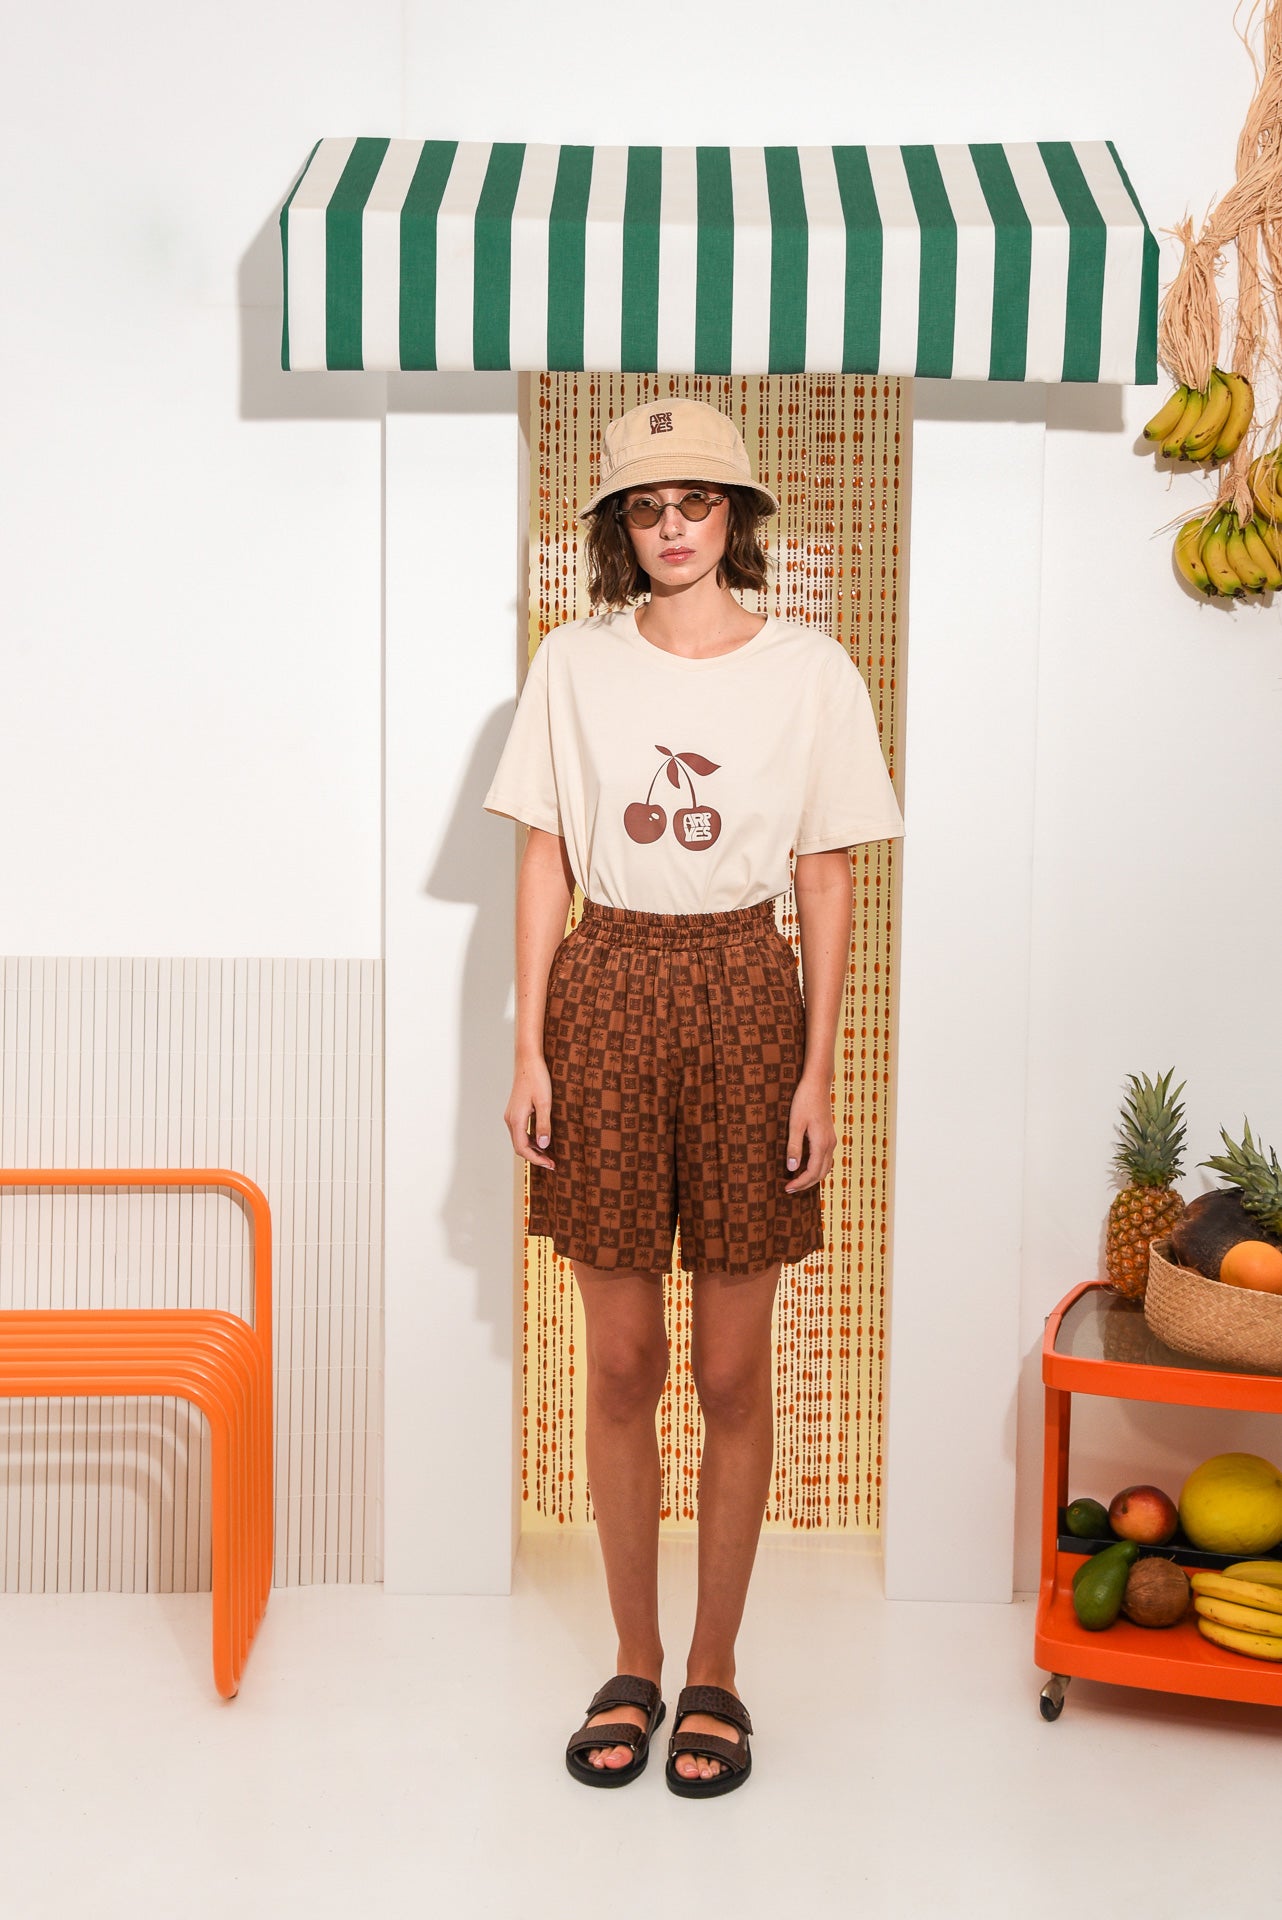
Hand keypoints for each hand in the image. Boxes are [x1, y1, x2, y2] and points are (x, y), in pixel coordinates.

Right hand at [506, 1055, 555, 1169]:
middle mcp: (510, 1119)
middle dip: (535, 1157)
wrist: (528, 1060)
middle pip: (519, 1146)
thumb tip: (544, 1145)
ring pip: (519, 1139)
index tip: (550, 1165)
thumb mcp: (545, 1103)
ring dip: (532, 1149)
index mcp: (516, 1119)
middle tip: (552, 1163)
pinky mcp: (515, 1110)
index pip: (522, 1148)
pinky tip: (542, 1139)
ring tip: (549, 1154)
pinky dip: (530, 1139)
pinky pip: (520, 1131)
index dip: (536, 1159)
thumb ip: (543, 1125)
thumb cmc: (537, 1078)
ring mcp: (511, 1114)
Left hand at [784, 1075, 836, 1193]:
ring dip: (813, 1177)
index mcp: (821, 1143)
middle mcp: (830, 1144)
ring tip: (797, 1181)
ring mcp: (831, 1140)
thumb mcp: (795, 1124)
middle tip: (789, 1189)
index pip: (813, 1172)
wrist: (817, 1084)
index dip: (800, 1183)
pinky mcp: (829, 1136)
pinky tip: (806, 1167)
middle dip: (806, 1184)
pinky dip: (817, 1168)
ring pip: (825, 1167)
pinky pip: (826, 1158)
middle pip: (821, 1173)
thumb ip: (794, 1146)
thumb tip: (792, 1168)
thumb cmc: (804, 1101)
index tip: (787, 1188)